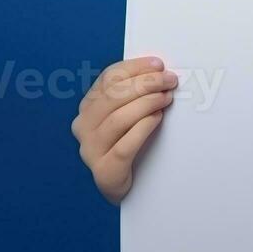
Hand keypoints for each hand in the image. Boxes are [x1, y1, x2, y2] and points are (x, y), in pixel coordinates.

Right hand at [70, 56, 178, 203]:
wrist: (124, 186)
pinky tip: (157, 119)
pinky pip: (125, 145)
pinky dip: (143, 128)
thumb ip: (133, 94)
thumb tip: (159, 71)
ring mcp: (91, 149)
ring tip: (166, 98)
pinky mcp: (104, 170)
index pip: (108, 79)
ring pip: (118, 119)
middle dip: (145, 84)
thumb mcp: (126, 114)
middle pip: (113, 96)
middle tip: (169, 81)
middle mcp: (83, 126)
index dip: (134, 68)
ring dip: (146, 103)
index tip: (158, 64)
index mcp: (88, 107)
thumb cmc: (129, 143)